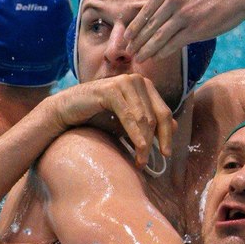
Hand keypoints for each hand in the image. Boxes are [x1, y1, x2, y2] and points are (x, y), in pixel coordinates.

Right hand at [48, 74, 175, 167]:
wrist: (68, 109)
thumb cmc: (99, 116)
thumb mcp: (128, 121)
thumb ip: (149, 122)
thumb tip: (177, 127)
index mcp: (146, 86)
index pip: (164, 112)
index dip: (167, 135)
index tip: (166, 154)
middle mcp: (138, 80)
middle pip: (156, 116)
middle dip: (155, 142)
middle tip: (147, 163)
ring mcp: (125, 82)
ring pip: (143, 118)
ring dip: (144, 143)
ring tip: (140, 161)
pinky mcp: (111, 89)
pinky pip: (129, 116)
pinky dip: (135, 134)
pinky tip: (139, 148)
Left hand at [124, 0, 244, 61]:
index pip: (146, 9)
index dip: (134, 26)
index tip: (127, 36)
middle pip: (149, 25)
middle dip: (136, 41)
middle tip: (128, 51)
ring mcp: (185, 15)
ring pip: (158, 37)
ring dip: (146, 50)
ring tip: (139, 58)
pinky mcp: (197, 29)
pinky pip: (174, 44)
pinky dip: (162, 52)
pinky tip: (156, 57)